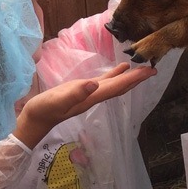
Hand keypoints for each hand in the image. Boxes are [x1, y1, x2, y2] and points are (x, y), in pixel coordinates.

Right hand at [13, 63, 156, 147]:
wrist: (35, 119)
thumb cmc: (44, 109)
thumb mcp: (58, 100)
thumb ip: (75, 93)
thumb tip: (94, 84)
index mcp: (91, 97)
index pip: (116, 87)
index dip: (132, 79)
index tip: (148, 71)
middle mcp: (94, 97)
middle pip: (120, 87)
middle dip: (136, 79)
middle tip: (152, 69)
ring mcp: (90, 94)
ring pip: (115, 85)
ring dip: (129, 78)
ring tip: (142, 69)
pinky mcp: (83, 91)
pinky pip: (105, 82)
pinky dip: (115, 75)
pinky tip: (121, 69)